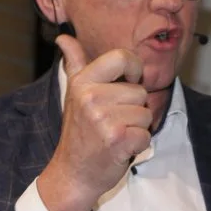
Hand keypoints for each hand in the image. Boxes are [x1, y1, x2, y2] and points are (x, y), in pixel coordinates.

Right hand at [37, 34, 151, 210]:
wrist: (73, 173)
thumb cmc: (79, 132)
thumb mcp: (73, 94)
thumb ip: (74, 63)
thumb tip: (64, 37)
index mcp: (83, 81)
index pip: (123, 57)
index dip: (134, 70)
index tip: (126, 84)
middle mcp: (91, 97)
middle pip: (140, 92)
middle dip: (133, 109)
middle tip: (112, 122)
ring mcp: (104, 119)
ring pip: (146, 113)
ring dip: (137, 128)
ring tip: (115, 134)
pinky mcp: (118, 139)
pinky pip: (147, 134)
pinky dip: (139, 144)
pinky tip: (120, 148)